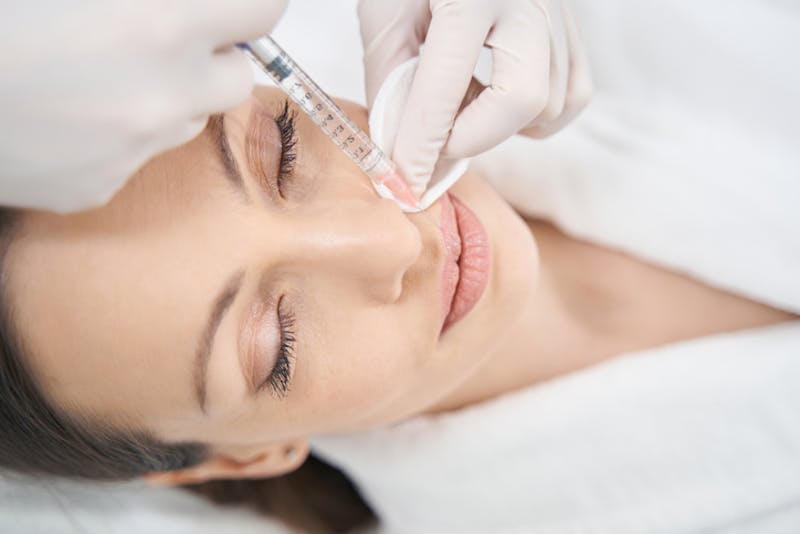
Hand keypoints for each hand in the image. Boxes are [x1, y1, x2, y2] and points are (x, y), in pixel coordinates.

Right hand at [0, 0, 286, 211]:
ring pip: (188, 120)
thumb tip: (171, 1)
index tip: (228, 3)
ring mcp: (130, 150)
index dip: (246, 2)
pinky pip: (136, 157)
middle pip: (237, 77)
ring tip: (100, 73)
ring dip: (166, 95)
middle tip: (163, 36)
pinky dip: (118, 134)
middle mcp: (160, 95)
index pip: (263, 10)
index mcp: (156, 23)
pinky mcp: (97, 187)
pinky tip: (65, 113)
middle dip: (212, 54)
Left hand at [357, 0, 591, 194]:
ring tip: (462, 108)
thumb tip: (404, 149)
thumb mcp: (386, 14)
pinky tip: (500, 104)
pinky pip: (573, 95)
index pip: (443, 90)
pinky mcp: (573, 28)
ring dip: (499, 126)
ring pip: (550, 103)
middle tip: (437, 144)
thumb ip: (393, 81)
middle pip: (521, 100)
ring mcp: (558, 14)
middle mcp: (526, 1)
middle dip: (472, 139)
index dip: (420, 148)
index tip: (403, 185)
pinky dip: (538, 117)